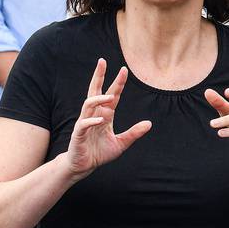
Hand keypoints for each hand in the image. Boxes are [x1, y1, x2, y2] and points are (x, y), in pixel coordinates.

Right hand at [64, 59, 151, 179]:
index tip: (124, 70)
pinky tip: (101, 120)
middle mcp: (94, 115)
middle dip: (98, 76)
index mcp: (105, 115)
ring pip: (88, 104)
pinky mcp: (78, 134)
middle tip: (102, 61)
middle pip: (94, 91)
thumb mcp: (121, 144)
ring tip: (110, 96)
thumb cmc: (99, 153)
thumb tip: (149, 123)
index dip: (117, 83)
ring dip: (99, 99)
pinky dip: (92, 120)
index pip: (111, 95)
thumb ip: (134, 133)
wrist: (84, 166)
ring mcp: (85, 123)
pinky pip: (84, 124)